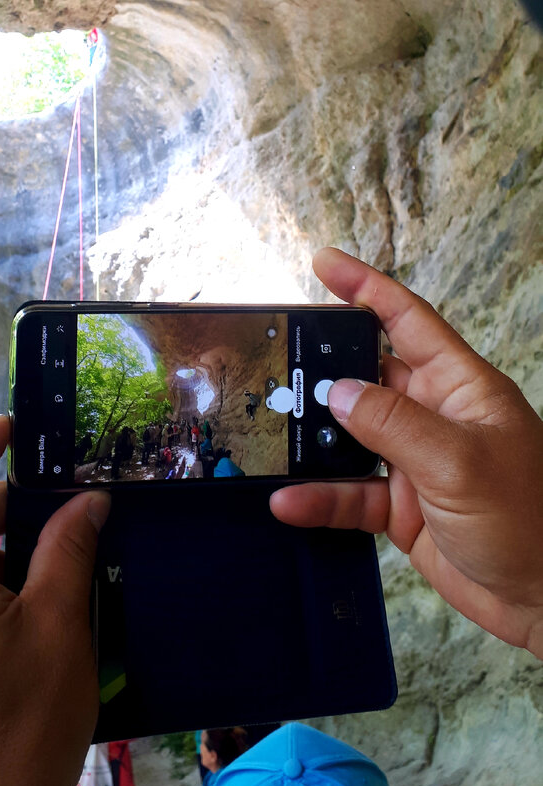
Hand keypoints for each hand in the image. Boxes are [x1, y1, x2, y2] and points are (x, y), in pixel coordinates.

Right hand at [271, 249, 542, 657]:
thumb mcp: (459, 462)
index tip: (324, 262)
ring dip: (312, 442)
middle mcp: (434, 416)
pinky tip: (290, 501)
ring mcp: (414, 462)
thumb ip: (394, 424)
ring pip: (348, 438)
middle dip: (322, 368)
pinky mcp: (401, 508)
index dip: (366, 287)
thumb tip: (339, 393)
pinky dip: (319, 497)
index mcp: (460, 386)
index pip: (407, 320)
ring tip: (269, 436)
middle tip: (276, 361)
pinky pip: (349, 494)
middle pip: (367, 376)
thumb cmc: (531, 522)